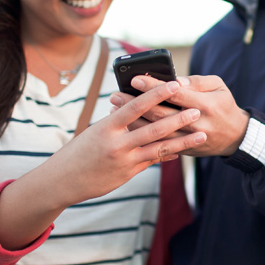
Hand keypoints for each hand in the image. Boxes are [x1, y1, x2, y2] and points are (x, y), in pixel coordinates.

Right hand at [0, 80, 206, 249]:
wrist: (63, 180)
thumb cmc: (79, 150)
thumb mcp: (95, 132)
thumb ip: (118, 123)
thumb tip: (140, 110)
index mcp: (107, 127)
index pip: (136, 106)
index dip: (156, 94)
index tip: (174, 84)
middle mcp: (117, 144)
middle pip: (154, 129)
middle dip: (178, 119)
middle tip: (197, 110)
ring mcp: (124, 160)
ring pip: (159, 148)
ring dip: (182, 141)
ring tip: (201, 134)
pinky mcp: (128, 173)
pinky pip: (153, 161)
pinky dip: (168, 154)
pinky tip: (182, 151)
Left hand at [112, 74, 249, 156]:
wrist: (235, 137)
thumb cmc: (224, 106)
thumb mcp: (219, 86)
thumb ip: (196, 81)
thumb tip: (174, 80)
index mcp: (205, 105)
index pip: (174, 94)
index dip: (153, 87)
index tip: (134, 79)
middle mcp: (196, 124)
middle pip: (160, 114)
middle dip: (135, 103)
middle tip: (115, 93)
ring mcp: (189, 140)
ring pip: (155, 131)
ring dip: (133, 120)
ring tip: (115, 108)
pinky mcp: (183, 150)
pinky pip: (158, 143)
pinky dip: (141, 134)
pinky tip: (127, 125)